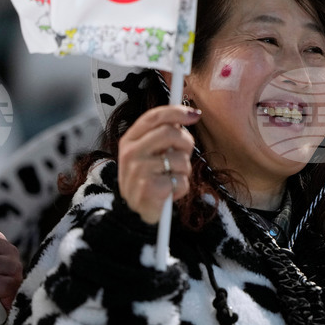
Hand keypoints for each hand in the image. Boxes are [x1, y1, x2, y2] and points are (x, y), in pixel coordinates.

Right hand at [117, 105, 199, 224]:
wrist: (134, 212)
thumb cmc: (147, 178)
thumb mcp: (148, 153)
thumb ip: (163, 134)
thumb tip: (190, 114)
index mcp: (130, 140)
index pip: (154, 117)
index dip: (176, 112)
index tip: (195, 114)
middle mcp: (131, 153)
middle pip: (170, 133)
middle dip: (186, 143)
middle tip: (185, 153)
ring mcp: (139, 170)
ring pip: (180, 159)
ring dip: (184, 170)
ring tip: (171, 177)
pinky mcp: (150, 188)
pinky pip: (181, 181)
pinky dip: (181, 188)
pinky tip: (169, 192)